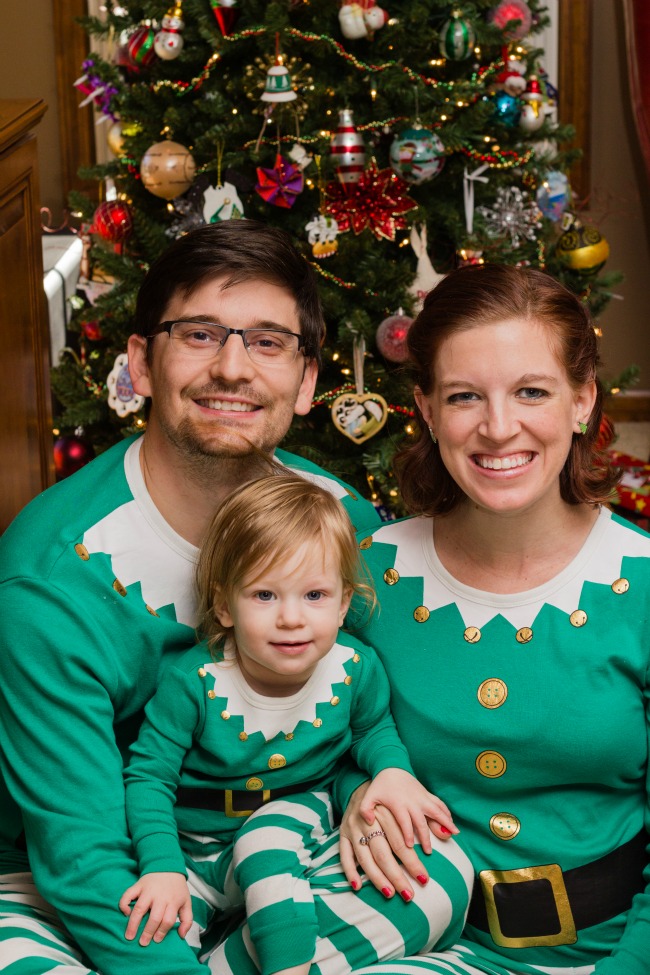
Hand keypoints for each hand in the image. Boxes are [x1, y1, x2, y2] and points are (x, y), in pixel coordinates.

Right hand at [119, 872, 192, 945]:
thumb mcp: (186, 901)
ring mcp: (148, 890)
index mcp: (173, 901)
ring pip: (140, 908)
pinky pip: (128, 895)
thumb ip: (187, 919)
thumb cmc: (176, 888)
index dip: (162, 932)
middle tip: (143, 943)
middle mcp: (160, 896)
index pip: (167, 920)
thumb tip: (181, 936)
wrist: (168, 865)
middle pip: (154, 917)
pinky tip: (125, 913)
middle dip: (148, 932)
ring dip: (133, 923)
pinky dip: (124, 904)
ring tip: (129, 936)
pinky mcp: (138, 885)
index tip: (156, 940)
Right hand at [340, 782, 433, 901]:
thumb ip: (427, 821)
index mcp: (385, 814)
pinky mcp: (342, 834)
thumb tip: (451, 833)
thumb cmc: (389, 802)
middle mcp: (368, 822)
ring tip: (390, 894)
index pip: (401, 843)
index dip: (413, 862)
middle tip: (410, 895)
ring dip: (376, 878)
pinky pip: (344, 855)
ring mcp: (353, 829)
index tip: (425, 879)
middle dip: (397, 876)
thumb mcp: (407, 807)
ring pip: (364, 858)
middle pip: (384, 853)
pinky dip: (349, 871)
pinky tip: (358, 886)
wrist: (360, 787)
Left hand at [360, 767, 457, 853]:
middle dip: (426, 836)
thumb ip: (366, 809)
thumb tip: (369, 822)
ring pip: (436, 811)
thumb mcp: (369, 796)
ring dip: (445, 822)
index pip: (404, 822)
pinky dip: (446, 813)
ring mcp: (421, 797)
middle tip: (429, 851)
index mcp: (398, 804)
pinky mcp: (426, 794)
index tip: (410, 847)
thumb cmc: (380, 785)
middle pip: (421, 821)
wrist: (391, 766)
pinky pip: (439, 803)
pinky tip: (452, 823)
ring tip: (453, 834)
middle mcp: (412, 801)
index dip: (407, 835)